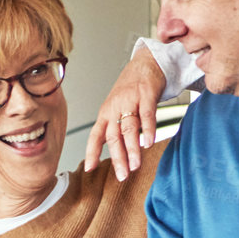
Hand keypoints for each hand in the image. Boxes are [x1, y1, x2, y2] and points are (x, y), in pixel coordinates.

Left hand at [83, 47, 164, 179]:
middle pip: (113, 137)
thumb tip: (106, 149)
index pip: (95, 136)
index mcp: (106, 113)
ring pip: (129, 128)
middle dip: (117, 158)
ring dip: (132, 149)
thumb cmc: (130, 88)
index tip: (89, 169)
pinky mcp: (146, 94)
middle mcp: (115, 108)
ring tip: (135, 165)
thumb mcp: (115, 108)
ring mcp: (130, 101)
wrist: (145, 62)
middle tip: (122, 175)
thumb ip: (112, 128)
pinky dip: (148, 129)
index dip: (92, 152)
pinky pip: (147, 114)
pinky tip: (149, 143)